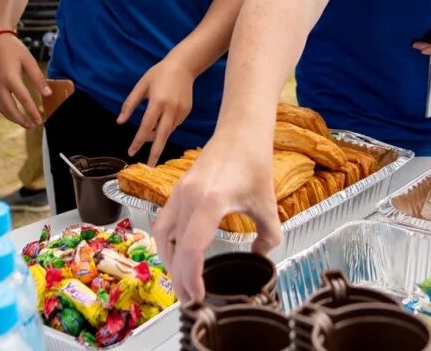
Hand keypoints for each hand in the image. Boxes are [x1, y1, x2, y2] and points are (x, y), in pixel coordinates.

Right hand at [0, 34, 51, 129]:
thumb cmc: (14, 49)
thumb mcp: (29, 61)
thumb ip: (38, 78)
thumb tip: (48, 94)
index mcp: (10, 78)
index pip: (23, 99)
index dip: (32, 111)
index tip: (40, 119)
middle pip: (10, 109)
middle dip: (22, 120)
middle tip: (34, 126)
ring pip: (2, 109)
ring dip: (14, 118)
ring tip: (26, 124)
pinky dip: (7, 111)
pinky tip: (16, 114)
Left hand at [118, 59, 195, 164]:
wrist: (183, 65)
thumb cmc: (159, 74)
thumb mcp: (141, 86)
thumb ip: (129, 104)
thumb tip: (120, 121)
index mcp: (157, 102)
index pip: (146, 126)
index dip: (138, 141)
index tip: (132, 152)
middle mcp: (171, 108)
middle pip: (162, 135)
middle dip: (156, 152)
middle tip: (150, 165)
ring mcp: (181, 111)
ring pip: (168, 131)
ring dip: (157, 137)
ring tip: (148, 136)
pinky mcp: (187, 111)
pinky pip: (174, 124)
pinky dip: (166, 127)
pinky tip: (162, 119)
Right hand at [153, 138, 279, 301]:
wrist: (240, 130)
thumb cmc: (254, 161)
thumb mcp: (267, 203)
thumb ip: (268, 235)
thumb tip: (261, 255)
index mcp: (210, 201)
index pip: (191, 249)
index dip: (192, 278)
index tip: (200, 296)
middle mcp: (188, 197)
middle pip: (173, 247)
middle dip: (179, 277)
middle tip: (191, 300)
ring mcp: (179, 192)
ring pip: (162, 235)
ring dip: (169, 261)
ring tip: (182, 282)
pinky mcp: (178, 189)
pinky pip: (165, 221)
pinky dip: (169, 243)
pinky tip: (180, 255)